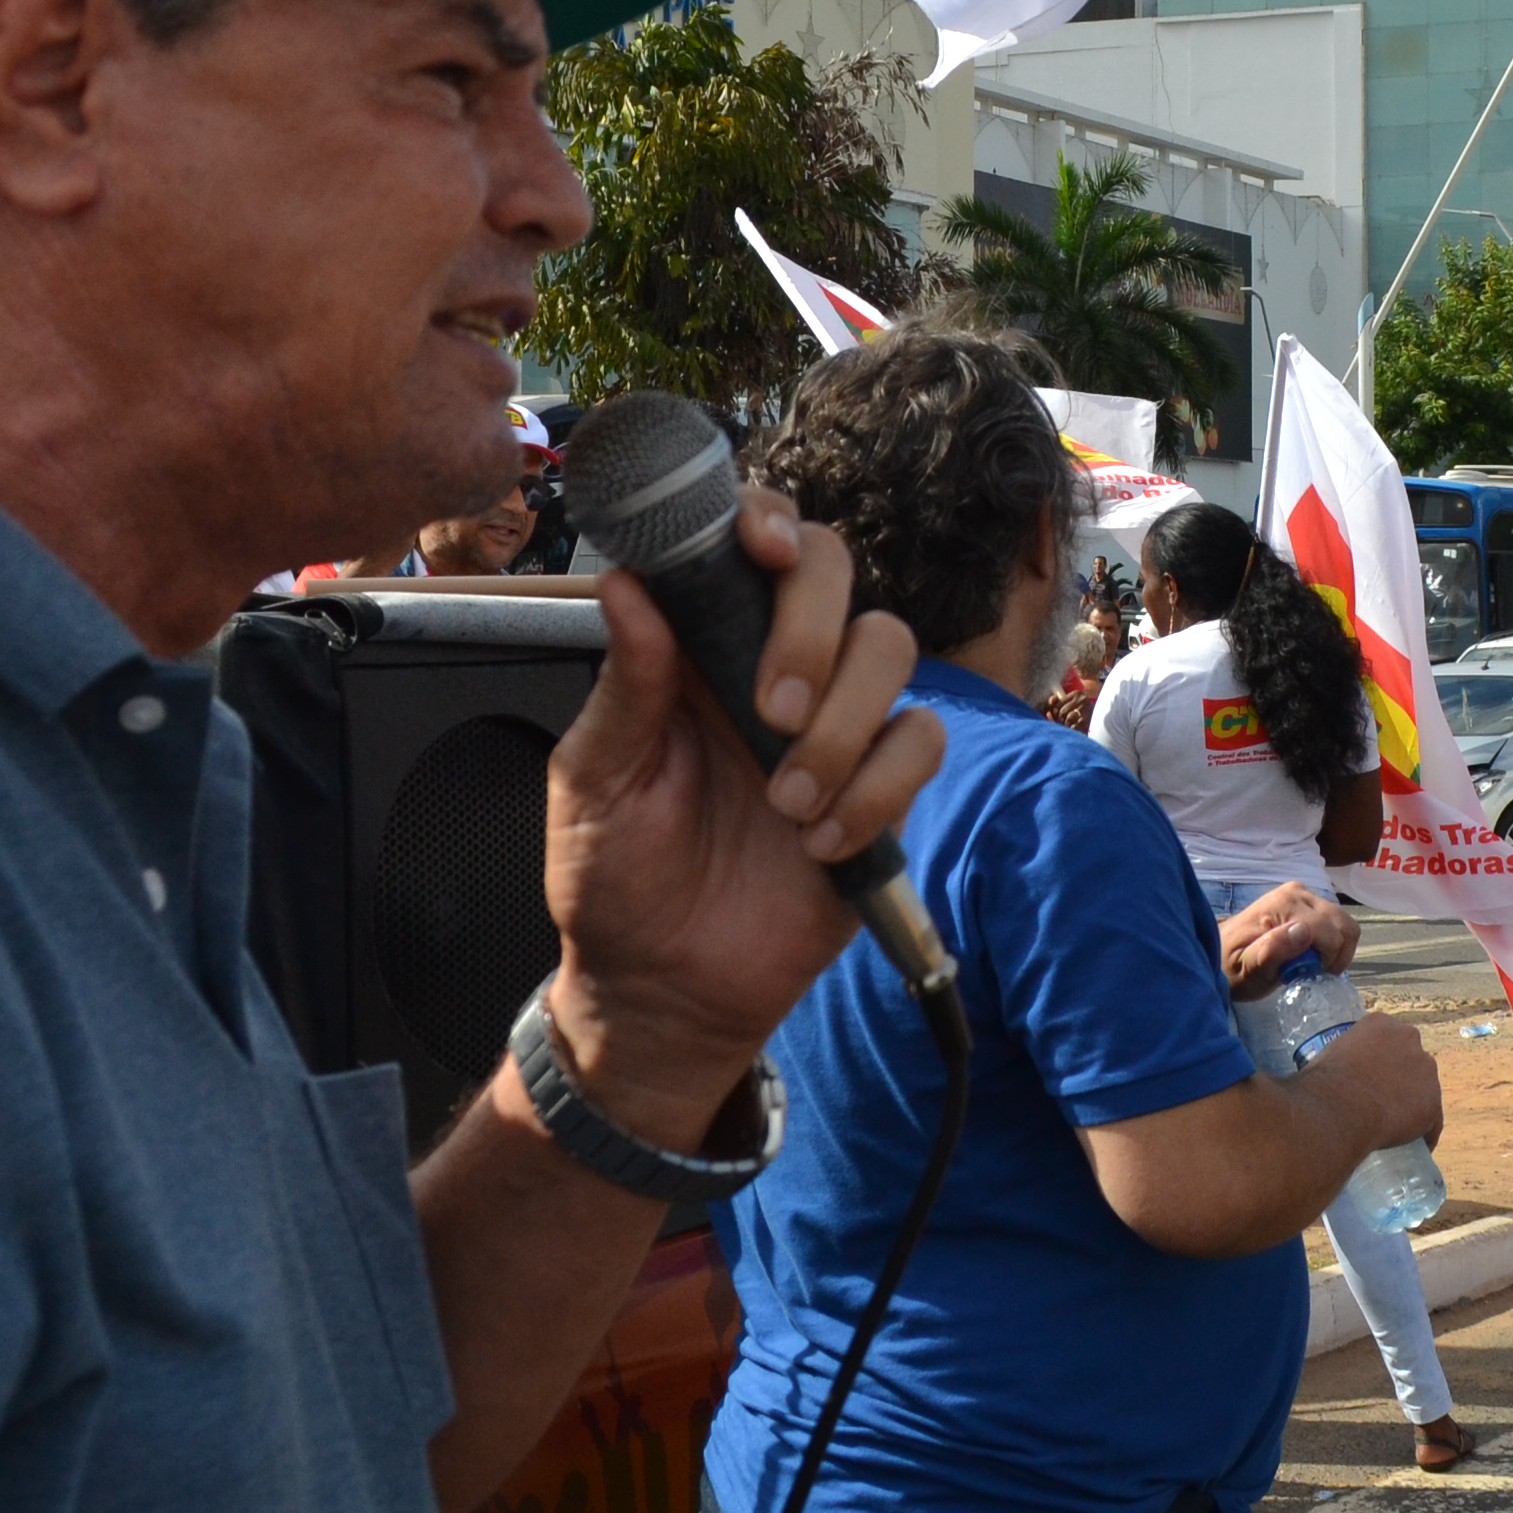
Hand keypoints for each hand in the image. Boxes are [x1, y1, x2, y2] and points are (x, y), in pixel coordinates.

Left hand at [538, 486, 939, 1146]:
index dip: (768, 522)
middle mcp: (774, 666)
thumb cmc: (612, 879)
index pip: (748, 545)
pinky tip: (821, 843)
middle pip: (836, 570)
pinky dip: (878, 788)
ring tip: (786, 802)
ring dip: (843, 721)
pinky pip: (919, 741)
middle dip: (812, 626)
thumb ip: (624, 685)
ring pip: (891, 647)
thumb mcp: (593, 780)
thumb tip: (628, 585)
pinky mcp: (882, 789)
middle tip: (767, 711)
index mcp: (698, 647)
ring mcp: (835, 723)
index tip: (761, 547)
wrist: (663, 990)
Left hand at [1217, 884, 1357, 997]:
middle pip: (1344, 927)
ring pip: (1346, 926)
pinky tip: (1313, 955)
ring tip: (1312, 964)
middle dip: (1334, 956)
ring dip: (1336, 951)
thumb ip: (1271, 952)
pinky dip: (1334, 944)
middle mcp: (1298, 892)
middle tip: (1310, 971)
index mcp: (1284, 904)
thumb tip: (1303, 932)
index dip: (1325, 961)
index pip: (1330, 934)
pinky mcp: (1310, 902)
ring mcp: (1306, 894)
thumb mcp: (1246, 970)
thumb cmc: (1232, 967)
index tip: (1304, 975)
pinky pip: (1339, 925)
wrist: (1222, 954)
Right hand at [1297, 1008, 1443, 1149]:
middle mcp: (1409, 1039)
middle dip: (1402, 1080)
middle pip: (1411, 1061)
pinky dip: (1425, 1134)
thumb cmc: (1323, 1083)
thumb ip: (1338, 1058)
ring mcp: (1425, 1070)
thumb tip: (1329, 1076)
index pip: (1390, 1041)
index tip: (1374, 1080)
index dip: (1384, 1062)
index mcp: (1381, 1024)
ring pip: (1424, 1090)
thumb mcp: (1327, 1057)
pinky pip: (1432, 1122)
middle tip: (1382, 1103)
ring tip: (1398, 1128)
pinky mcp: (1432, 1101)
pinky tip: (1416, 1147)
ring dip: (1414, 1105)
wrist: (1338, 1108)